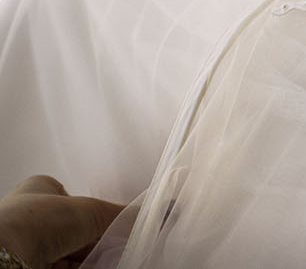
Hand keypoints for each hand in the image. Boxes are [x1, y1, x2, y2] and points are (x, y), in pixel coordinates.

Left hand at [0, 176, 123, 268]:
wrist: (12, 255)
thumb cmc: (40, 220)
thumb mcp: (92, 211)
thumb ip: (122, 214)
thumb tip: (149, 215)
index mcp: (40, 189)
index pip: (76, 200)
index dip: (97, 213)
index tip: (116, 223)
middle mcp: (31, 215)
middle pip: (74, 229)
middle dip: (94, 239)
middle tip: (115, 244)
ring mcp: (28, 242)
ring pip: (67, 251)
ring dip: (88, 257)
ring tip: (107, 259)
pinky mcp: (29, 264)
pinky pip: (61, 267)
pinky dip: (79, 268)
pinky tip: (93, 267)